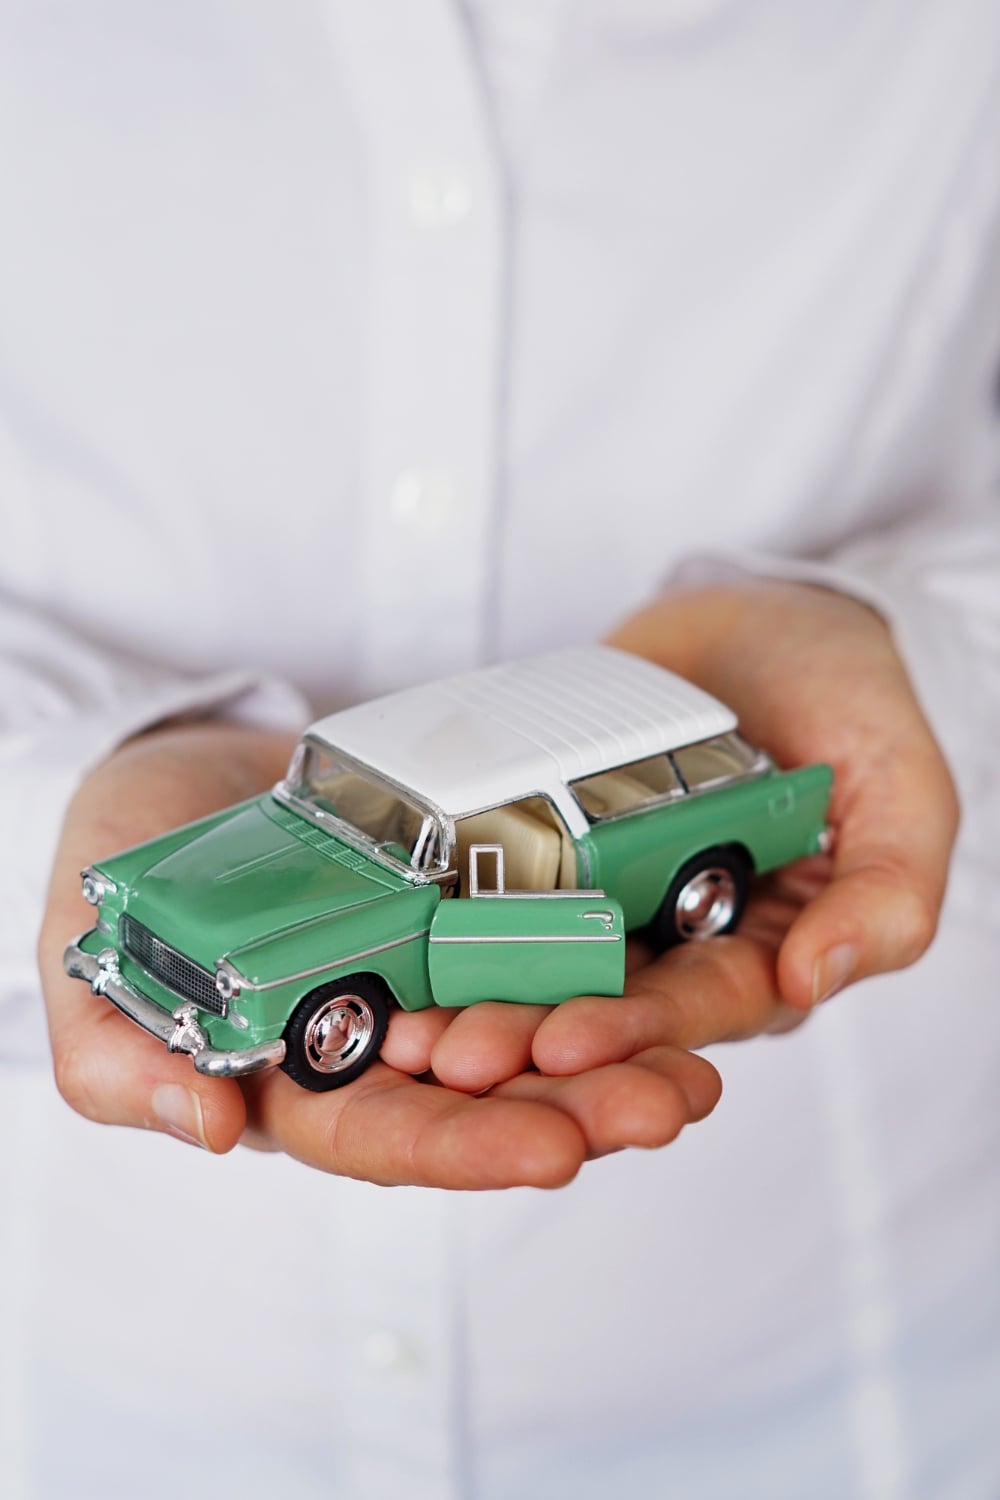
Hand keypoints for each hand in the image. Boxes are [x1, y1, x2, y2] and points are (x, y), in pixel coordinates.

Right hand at [37, 723, 720, 1186]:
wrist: (176, 769)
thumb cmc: (120, 870)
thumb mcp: (91, 969)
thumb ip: (122, 1062)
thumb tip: (210, 1133)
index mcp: (296, 1078)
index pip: (385, 1134)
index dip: (466, 1147)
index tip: (554, 1151)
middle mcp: (378, 1038)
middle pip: (486, 1094)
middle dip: (579, 1107)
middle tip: (673, 1106)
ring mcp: (427, 969)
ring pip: (531, 1027)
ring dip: (618, 1051)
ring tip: (702, 1064)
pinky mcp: (464, 906)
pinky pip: (540, 938)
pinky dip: (603, 961)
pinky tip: (675, 973)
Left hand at [384, 580, 958, 1089]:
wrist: (762, 618)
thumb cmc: (848, 701)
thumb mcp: (901, 789)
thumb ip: (886, 890)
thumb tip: (818, 976)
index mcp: (767, 948)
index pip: (701, 1007)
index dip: (633, 1033)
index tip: (562, 1047)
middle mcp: (682, 939)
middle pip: (607, 1005)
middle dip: (532, 1037)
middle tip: (454, 1055)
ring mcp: (614, 894)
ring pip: (544, 965)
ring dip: (481, 1002)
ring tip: (411, 1029)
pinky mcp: (556, 847)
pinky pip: (503, 891)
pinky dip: (454, 926)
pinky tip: (398, 948)